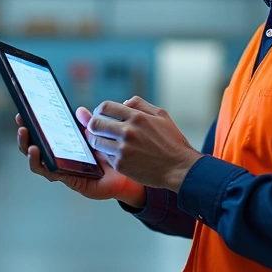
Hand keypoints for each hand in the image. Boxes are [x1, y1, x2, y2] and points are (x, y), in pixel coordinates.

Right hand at [15, 111, 146, 206]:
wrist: (126, 174)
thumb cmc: (111, 155)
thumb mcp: (98, 136)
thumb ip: (89, 125)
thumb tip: (80, 110)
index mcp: (63, 145)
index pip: (41, 134)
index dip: (29, 124)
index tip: (22, 113)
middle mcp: (58, 158)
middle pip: (33, 148)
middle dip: (24, 137)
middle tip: (22, 125)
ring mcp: (62, 170)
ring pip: (38, 164)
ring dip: (30, 154)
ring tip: (30, 145)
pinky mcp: (69, 180)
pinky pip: (53, 174)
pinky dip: (45, 166)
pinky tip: (42, 158)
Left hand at [85, 97, 202, 191]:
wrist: (179, 168)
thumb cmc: (172, 142)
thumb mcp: (161, 116)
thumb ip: (141, 105)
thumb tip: (123, 103)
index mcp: (137, 117)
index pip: (105, 107)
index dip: (99, 110)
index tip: (101, 115)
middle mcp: (128, 132)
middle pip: (95, 123)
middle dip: (93, 125)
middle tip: (97, 128)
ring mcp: (123, 149)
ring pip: (96, 141)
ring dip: (97, 140)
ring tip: (104, 141)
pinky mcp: (120, 165)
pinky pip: (104, 156)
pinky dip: (106, 154)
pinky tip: (114, 154)